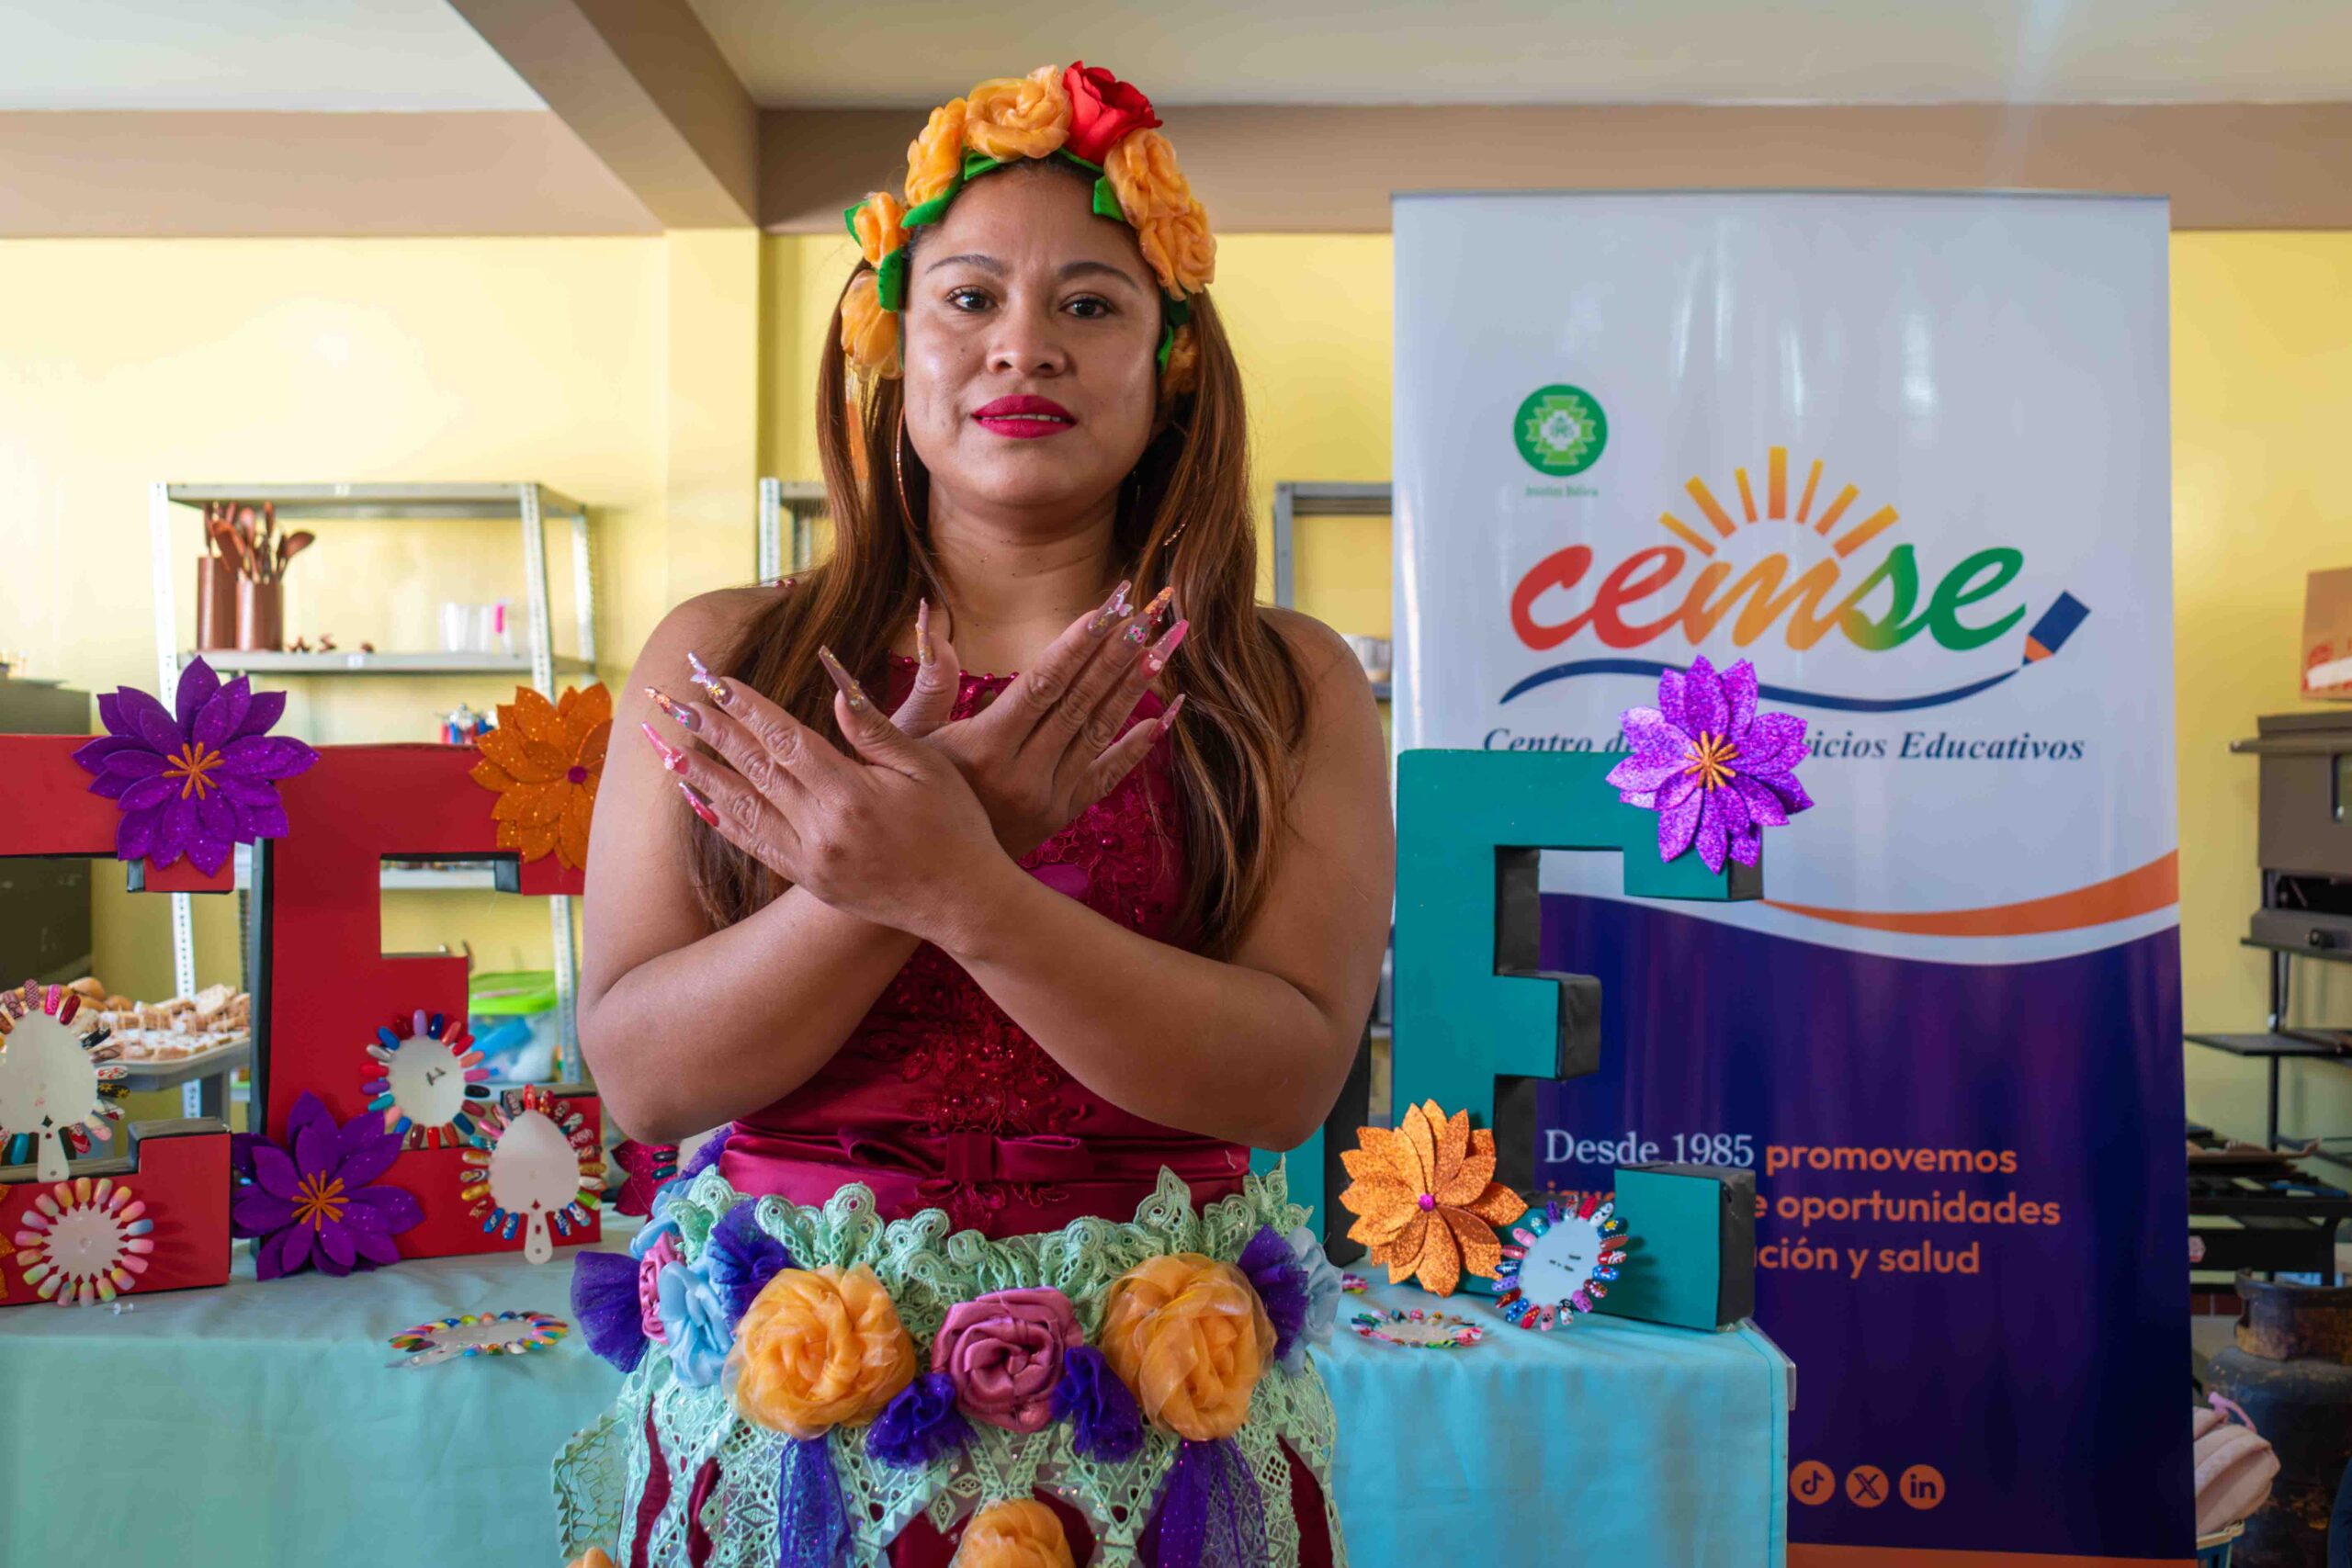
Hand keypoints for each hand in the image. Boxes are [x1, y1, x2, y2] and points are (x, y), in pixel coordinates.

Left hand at [638, 653, 1007, 946]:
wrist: (963, 903)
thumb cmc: (956, 826)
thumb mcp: (927, 767)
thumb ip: (876, 729)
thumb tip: (833, 687)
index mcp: (851, 793)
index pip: (785, 739)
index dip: (748, 707)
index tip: (716, 681)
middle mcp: (821, 828)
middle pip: (753, 768)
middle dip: (710, 730)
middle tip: (673, 702)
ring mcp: (811, 858)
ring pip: (742, 808)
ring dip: (701, 775)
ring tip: (665, 748)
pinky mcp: (810, 879)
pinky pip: (754, 845)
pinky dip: (722, 820)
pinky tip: (699, 799)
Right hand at [883, 585, 1189, 857]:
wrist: (926, 871)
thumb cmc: (906, 792)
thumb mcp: (904, 737)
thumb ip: (929, 683)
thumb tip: (933, 624)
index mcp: (985, 747)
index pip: (1042, 685)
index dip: (1075, 646)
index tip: (1105, 611)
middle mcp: (1023, 773)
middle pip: (1078, 702)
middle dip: (1114, 656)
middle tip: (1145, 616)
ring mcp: (1048, 798)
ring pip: (1097, 734)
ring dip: (1130, 691)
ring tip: (1158, 651)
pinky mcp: (1061, 816)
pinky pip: (1105, 777)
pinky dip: (1133, 749)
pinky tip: (1160, 720)